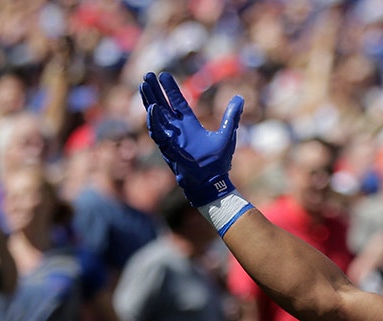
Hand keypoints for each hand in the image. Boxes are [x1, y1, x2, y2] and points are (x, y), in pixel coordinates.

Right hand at [139, 71, 243, 206]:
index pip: (177, 102)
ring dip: (149, 101)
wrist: (213, 183)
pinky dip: (155, 122)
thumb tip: (240, 97)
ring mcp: (172, 139)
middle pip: (163, 106)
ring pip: (156, 117)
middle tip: (147, 74)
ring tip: (143, 86)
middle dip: (155, 91)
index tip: (164, 75)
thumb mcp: (227, 135)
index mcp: (190, 125)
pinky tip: (152, 108)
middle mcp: (178, 130)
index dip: (171, 89)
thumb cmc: (218, 162)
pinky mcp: (169, 149)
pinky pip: (159, 134)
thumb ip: (231, 116)